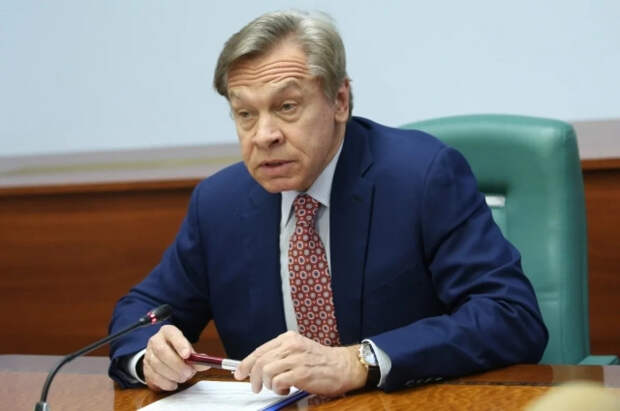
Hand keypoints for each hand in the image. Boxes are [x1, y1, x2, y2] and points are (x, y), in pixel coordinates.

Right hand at [143, 325, 209, 390]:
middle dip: (177, 365)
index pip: (172, 333)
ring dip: (172, 375)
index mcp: (167, 331)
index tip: (188, 355)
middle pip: (162, 351)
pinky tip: (174, 384)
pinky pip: (153, 377)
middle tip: (189, 373)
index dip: (180, 344)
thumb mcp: (188, 349)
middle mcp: (155, 341)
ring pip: (157, 365)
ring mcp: (148, 354)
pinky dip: (165, 383)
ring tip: (184, 378)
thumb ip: (196, 357)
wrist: (162, 353)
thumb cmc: (177, 350)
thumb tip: (205, 364)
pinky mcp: (145, 368)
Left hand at [234, 331, 367, 395]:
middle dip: (253, 377)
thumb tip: (258, 367)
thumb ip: (280, 355)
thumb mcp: (298, 350)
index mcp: (288, 338)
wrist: (343, 366)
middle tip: (256, 387)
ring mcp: (296, 359)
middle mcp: (291, 346)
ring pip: (266, 371)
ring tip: (277, 387)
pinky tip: (286, 389)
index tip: (239, 373)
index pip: (260, 351)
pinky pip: (278, 381)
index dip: (246, 364)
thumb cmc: (321, 361)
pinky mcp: (302, 373)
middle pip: (260, 361)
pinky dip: (278, 388)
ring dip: (267, 384)